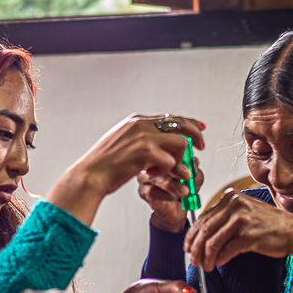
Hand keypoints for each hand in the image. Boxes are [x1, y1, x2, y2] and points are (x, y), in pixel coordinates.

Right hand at [46, 114, 205, 225]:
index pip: (170, 117)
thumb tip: (157, 140)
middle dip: (196, 135)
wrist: (90, 175)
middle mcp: (141, 124)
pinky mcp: (145, 153)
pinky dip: (169, 170)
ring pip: (180, 143)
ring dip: (181, 159)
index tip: (200, 128)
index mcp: (136, 121)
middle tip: (201, 148)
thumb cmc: (104, 165)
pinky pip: (171, 161)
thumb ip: (139, 138)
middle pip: (181, 124)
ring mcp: (143, 137)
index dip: (188, 123)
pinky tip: (159, 175)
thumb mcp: (121, 143)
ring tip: (174, 170)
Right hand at [137, 157, 204, 232]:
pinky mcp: (143, 191)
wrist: (176, 211)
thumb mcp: (194, 177)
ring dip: (173, 184)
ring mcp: (145, 177)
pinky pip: (153, 191)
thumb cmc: (182, 190)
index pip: (166, 147)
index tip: (190, 159)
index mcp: (163, 155)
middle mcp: (151, 163)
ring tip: (184, 191)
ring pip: (156, 176)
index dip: (178, 151)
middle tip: (187, 176)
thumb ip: (194, 168)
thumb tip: (194, 161)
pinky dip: (166, 196)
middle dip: (176, 168)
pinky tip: (174, 198)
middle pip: (160, 160)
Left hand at [185, 189, 292, 269]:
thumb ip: (224, 218)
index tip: (188, 246)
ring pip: (212, 242)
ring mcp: (241, 220)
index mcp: (231, 198)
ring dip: (206, 257)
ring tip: (206, 265)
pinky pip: (226, 251)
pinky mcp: (248, 235)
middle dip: (196, 248)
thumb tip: (202, 235)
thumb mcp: (244, 212)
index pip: (203, 217)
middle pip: (204, 230)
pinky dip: (219, 260)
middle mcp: (234, 205)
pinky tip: (219, 264)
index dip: (192, 235)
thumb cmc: (270, 224)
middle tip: (194, 260)